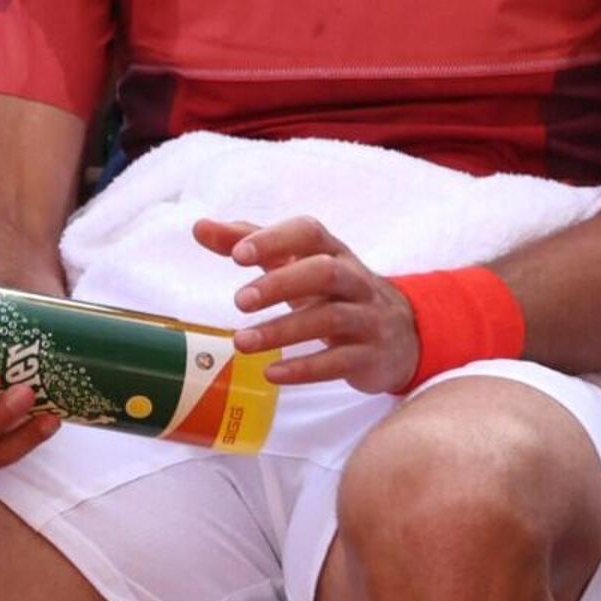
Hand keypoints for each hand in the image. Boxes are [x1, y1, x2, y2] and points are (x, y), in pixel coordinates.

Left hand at [196, 214, 418, 394]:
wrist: (400, 334)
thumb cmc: (334, 292)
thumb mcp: (298, 264)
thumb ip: (251, 244)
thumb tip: (200, 227)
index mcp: (333, 252)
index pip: (309, 233)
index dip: (275, 239)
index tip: (237, 255)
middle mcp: (354, 281)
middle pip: (325, 273)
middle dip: (281, 284)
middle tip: (239, 301)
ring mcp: (366, 318)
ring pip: (330, 319)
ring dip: (283, 331)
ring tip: (241, 342)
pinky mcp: (370, 356)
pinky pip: (340, 362)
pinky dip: (305, 368)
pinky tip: (272, 374)